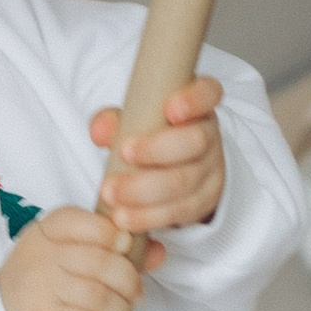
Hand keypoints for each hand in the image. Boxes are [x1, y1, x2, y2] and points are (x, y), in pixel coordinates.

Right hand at [0, 204, 162, 310]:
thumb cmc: (46, 282)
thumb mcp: (71, 255)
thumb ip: (116, 250)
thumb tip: (158, 252)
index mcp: (47, 231)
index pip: (84, 222)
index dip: (113, 235)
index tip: (126, 250)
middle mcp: (40, 256)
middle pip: (100, 262)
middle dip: (128, 281)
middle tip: (136, 295)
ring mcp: (39, 288)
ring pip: (99, 297)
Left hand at [89, 74, 224, 239]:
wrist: (171, 168)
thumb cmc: (150, 135)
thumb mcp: (133, 121)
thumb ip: (114, 120)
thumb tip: (100, 131)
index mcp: (197, 106)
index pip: (208, 93)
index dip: (194, 100)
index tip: (171, 109)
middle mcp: (210, 135)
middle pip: (195, 142)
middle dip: (156, 150)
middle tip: (123, 154)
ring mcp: (211, 170)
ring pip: (185, 182)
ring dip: (145, 191)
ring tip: (112, 195)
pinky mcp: (204, 201)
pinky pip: (180, 211)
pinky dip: (149, 216)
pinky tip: (125, 217)